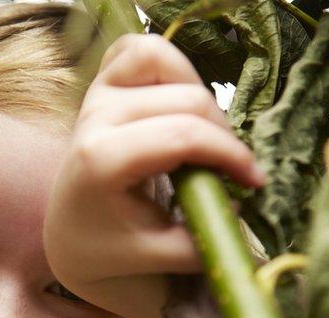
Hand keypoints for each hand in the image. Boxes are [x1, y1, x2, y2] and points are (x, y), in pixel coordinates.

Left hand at [43, 34, 264, 317]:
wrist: (73, 237)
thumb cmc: (114, 250)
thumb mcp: (159, 257)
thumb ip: (203, 238)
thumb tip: (244, 209)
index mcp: (100, 162)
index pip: (181, 136)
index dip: (229, 154)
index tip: (255, 184)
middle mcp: (95, 119)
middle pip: (187, 100)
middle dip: (222, 135)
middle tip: (231, 173)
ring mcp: (97, 95)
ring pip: (163, 58)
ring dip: (198, 94)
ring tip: (204, 138)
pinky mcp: (103, 84)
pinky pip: (141, 49)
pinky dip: (170, 68)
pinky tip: (180, 107)